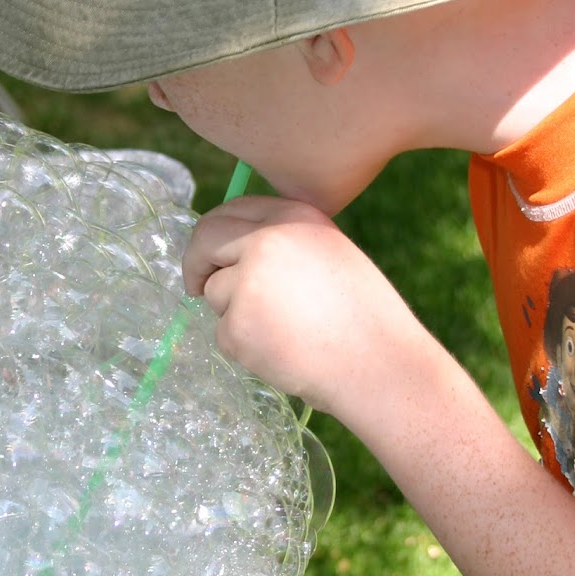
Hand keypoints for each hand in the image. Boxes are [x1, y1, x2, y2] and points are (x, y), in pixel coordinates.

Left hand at [182, 195, 436, 417]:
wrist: (380, 365)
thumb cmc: (361, 315)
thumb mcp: (328, 253)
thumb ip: (281, 243)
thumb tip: (226, 248)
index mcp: (294, 216)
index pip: (232, 209)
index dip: (214, 232)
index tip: (208, 250)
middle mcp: (266, 241)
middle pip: (205, 239)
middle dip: (194, 262)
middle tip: (195, 285)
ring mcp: (248, 283)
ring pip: (215, 293)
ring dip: (235, 313)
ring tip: (285, 330)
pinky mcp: (238, 325)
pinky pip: (224, 333)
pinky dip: (244, 346)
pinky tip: (283, 351)